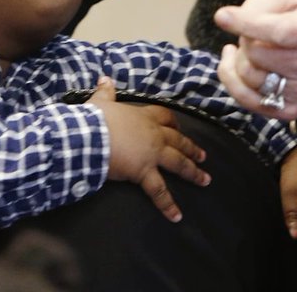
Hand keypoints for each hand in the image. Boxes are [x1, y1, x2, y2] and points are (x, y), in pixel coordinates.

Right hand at [86, 77, 210, 221]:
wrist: (91, 135)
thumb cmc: (95, 119)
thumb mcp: (100, 102)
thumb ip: (106, 92)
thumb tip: (105, 79)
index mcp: (143, 117)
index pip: (164, 117)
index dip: (173, 123)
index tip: (178, 127)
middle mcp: (153, 135)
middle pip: (178, 141)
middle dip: (192, 148)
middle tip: (204, 157)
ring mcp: (152, 154)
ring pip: (178, 163)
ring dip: (193, 172)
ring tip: (205, 180)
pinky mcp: (144, 172)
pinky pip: (159, 191)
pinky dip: (168, 204)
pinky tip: (177, 216)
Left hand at [216, 0, 296, 118]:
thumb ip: (260, 2)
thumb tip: (229, 19)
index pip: (281, 31)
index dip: (248, 24)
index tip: (222, 16)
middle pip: (259, 55)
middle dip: (245, 39)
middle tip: (253, 32)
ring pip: (250, 78)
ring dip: (240, 59)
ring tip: (250, 46)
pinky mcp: (295, 109)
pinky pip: (249, 101)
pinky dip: (234, 81)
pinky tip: (237, 63)